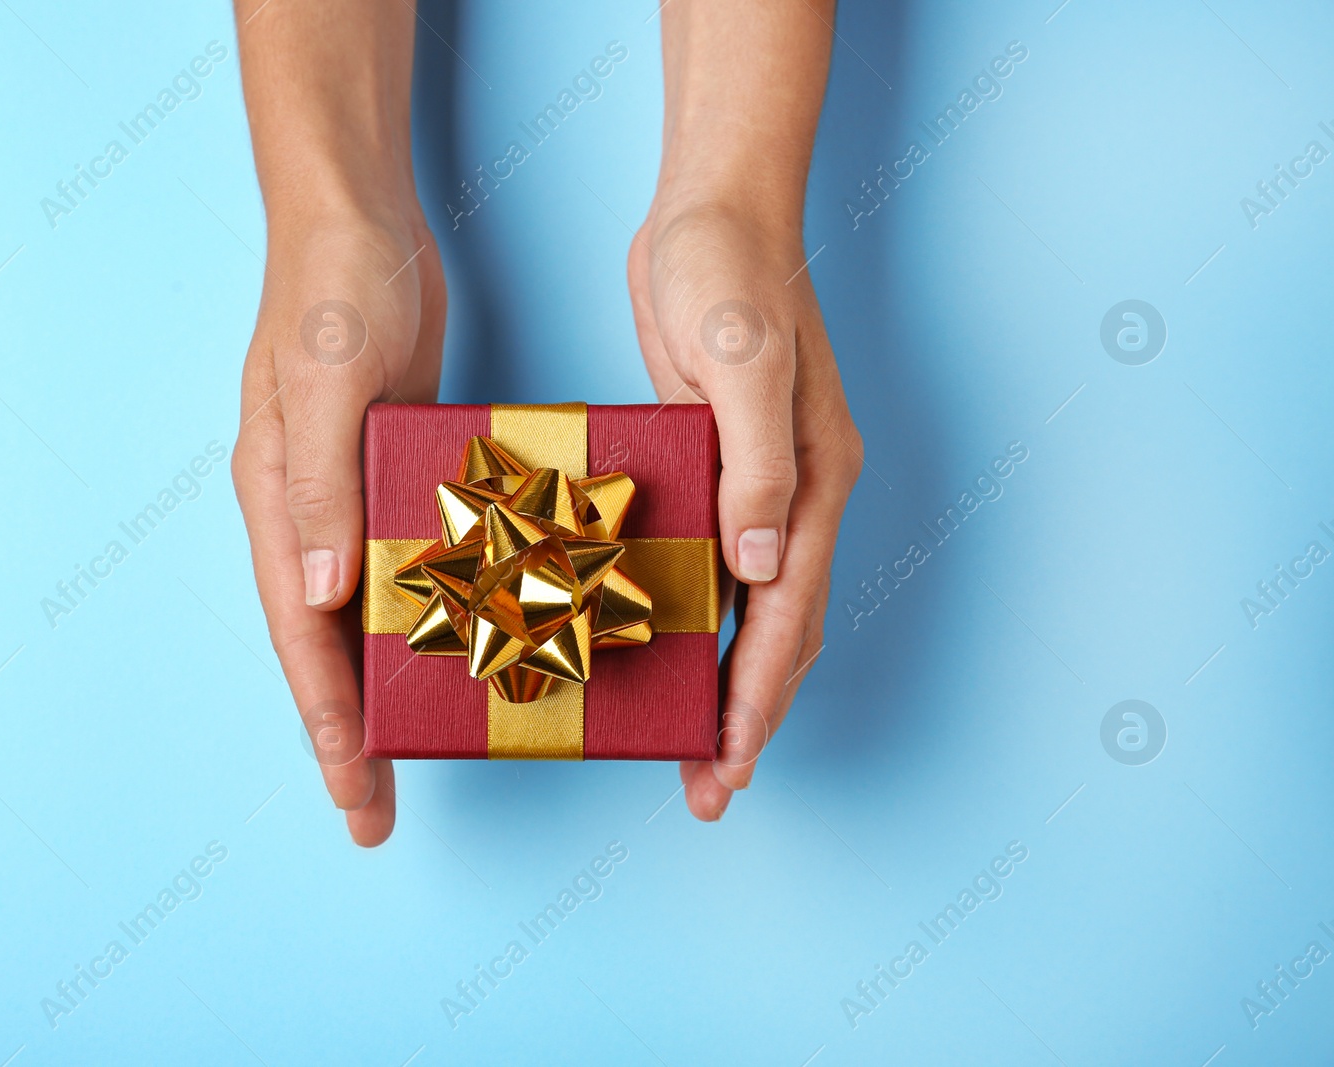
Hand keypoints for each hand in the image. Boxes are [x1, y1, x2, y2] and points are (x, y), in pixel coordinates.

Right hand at [232, 211, 444, 845]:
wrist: (354, 220)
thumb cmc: (334, 289)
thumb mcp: (333, 377)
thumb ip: (321, 482)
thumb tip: (323, 592)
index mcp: (278, 499)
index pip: (301, 631)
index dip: (327, 716)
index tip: (352, 789)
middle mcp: (305, 512)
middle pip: (326, 645)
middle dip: (348, 732)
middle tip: (374, 815)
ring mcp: (346, 495)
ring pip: (364, 616)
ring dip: (385, 688)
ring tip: (413, 758)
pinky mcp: (387, 474)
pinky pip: (403, 566)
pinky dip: (423, 617)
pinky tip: (457, 650)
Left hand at [628, 202, 861, 820]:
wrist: (716, 207)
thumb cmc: (726, 270)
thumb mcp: (740, 359)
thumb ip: (755, 463)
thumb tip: (756, 568)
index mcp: (813, 476)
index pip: (787, 613)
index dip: (757, 694)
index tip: (729, 761)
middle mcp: (798, 492)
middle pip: (783, 630)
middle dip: (751, 715)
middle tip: (713, 789)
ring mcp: (763, 483)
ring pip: (756, 611)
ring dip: (731, 683)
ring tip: (700, 751)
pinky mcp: (721, 468)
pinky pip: (718, 570)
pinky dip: (705, 626)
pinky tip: (671, 654)